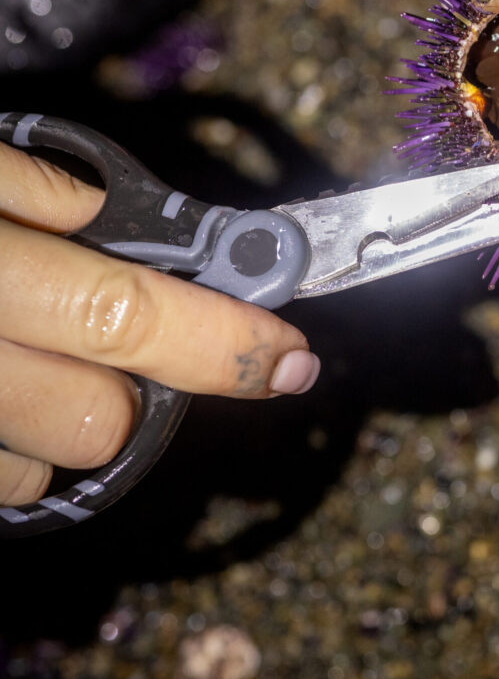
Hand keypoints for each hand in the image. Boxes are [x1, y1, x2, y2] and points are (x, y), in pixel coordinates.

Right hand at [0, 141, 319, 505]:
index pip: (129, 317)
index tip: (291, 356)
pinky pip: (12, 481)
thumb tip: (165, 236)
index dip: (226, 343)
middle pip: (100, 421)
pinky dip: (25, 441)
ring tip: (37, 345)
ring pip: (58, 460)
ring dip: (72, 410)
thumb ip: (57, 196)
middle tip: (111, 325)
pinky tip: (10, 386)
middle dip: (133, 382)